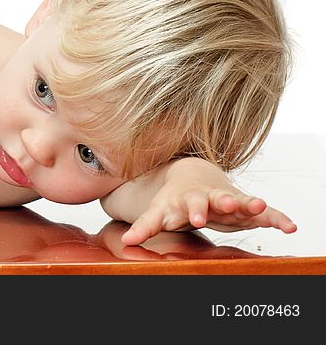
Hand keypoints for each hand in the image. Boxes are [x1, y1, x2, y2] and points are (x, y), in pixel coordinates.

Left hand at [121, 157, 296, 245]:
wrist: (193, 175)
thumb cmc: (176, 199)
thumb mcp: (159, 211)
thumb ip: (145, 226)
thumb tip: (127, 242)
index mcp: (184, 199)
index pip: (184, 205)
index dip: (187, 211)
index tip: (188, 218)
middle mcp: (207, 197)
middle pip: (211, 199)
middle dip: (218, 202)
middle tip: (226, 204)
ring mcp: (228, 200)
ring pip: (239, 200)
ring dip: (248, 204)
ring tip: (260, 206)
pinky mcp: (245, 207)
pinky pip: (263, 213)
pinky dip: (275, 218)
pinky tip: (290, 227)